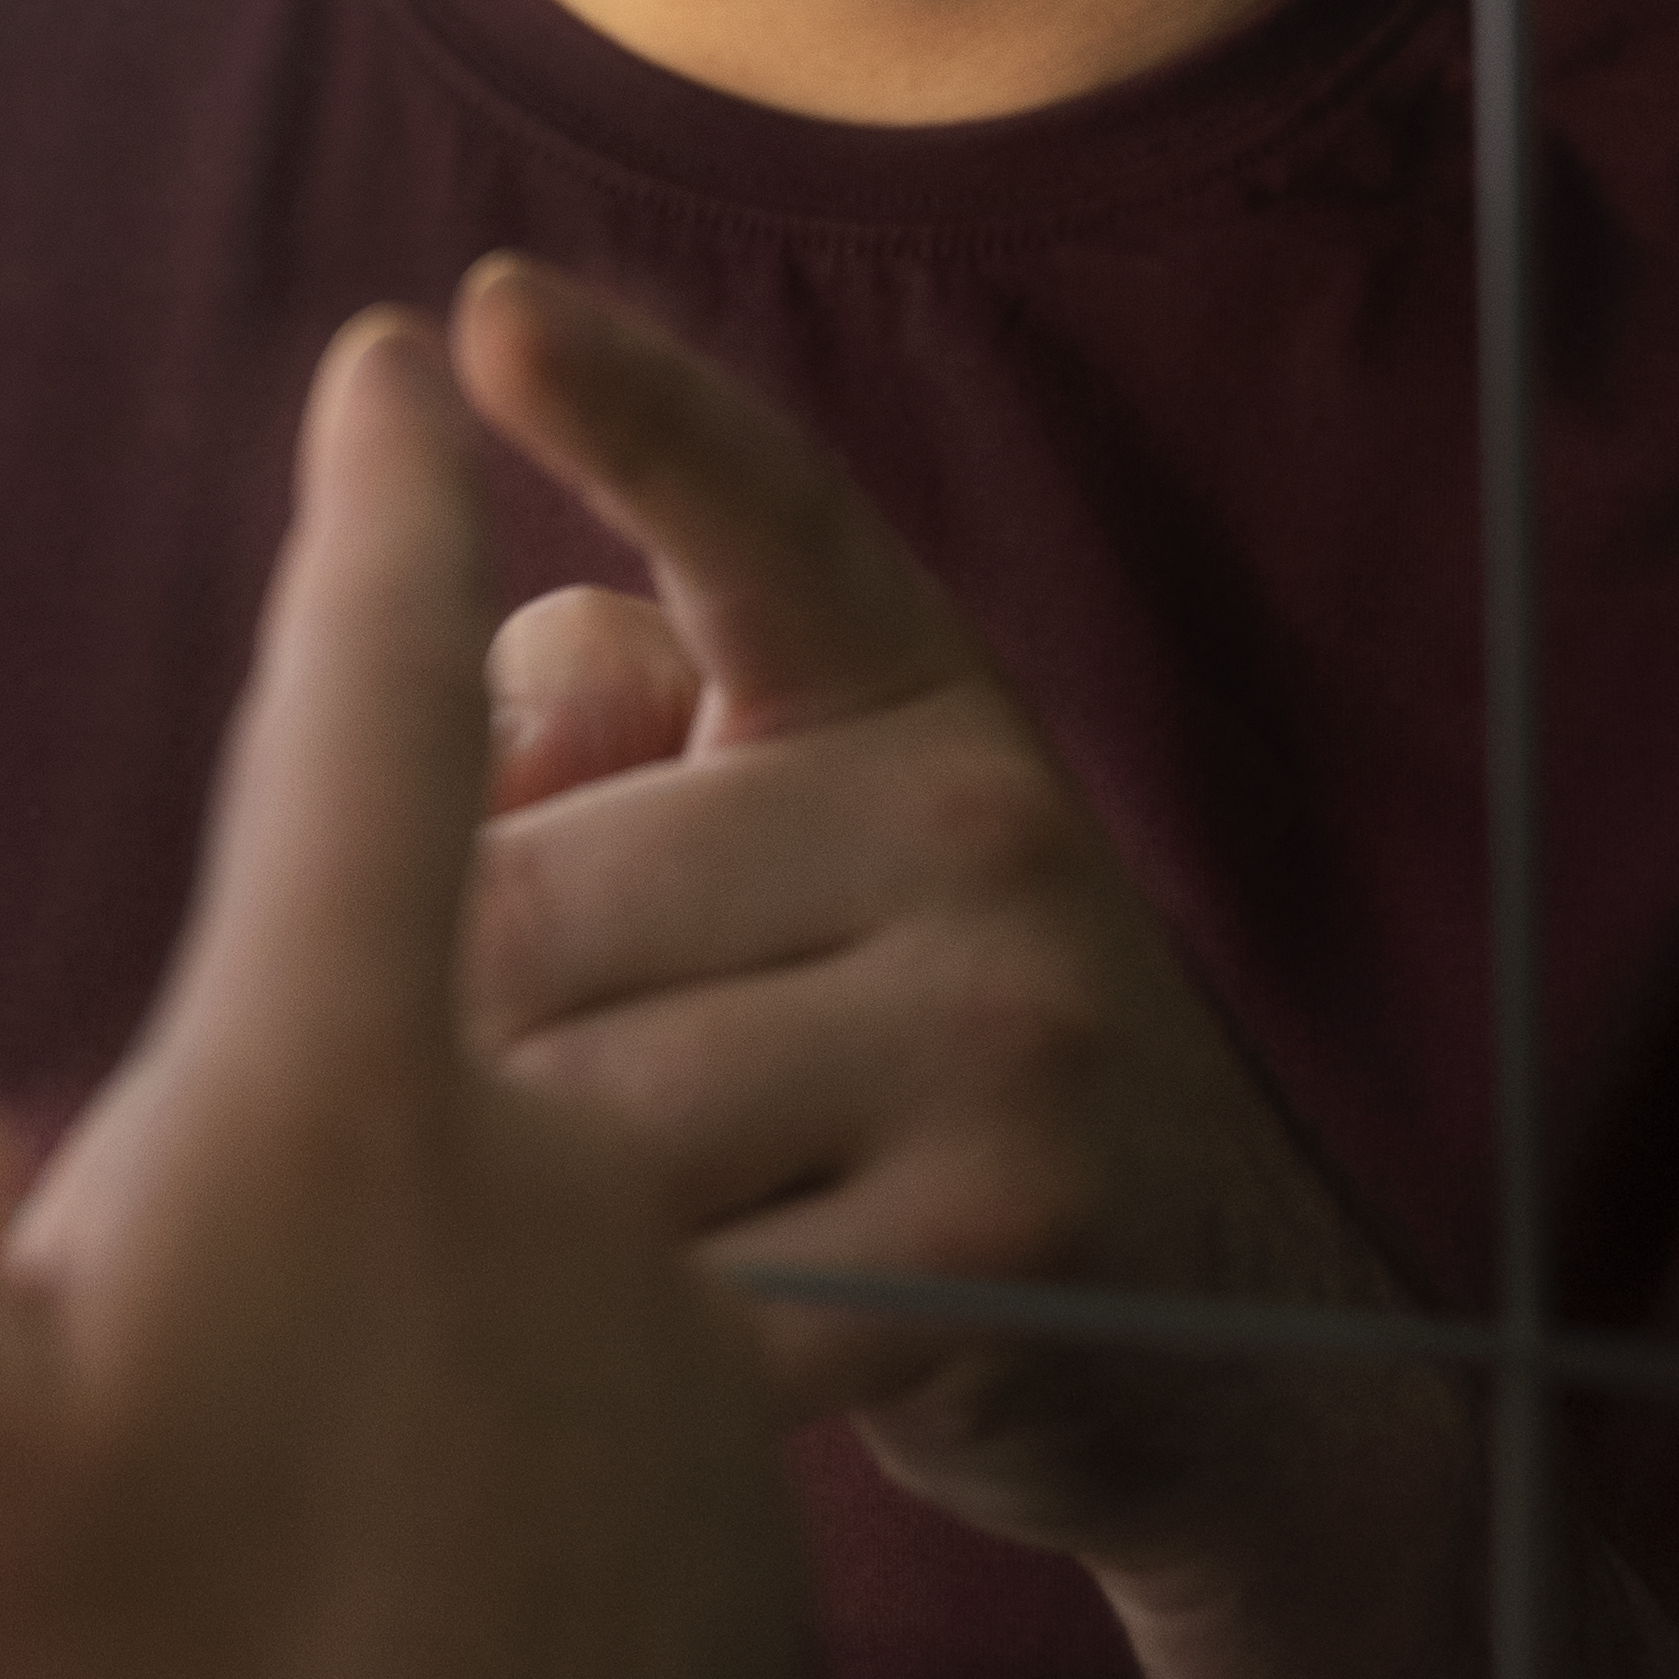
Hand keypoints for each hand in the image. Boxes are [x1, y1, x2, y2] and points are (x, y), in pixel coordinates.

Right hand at [0, 304, 836, 1678]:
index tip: (393, 367)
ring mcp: (668, 1343)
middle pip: (436, 959)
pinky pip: (577, 1366)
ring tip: (256, 1456)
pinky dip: (466, 1417)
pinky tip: (362, 1617)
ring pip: (493, 1192)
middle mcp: (546, 1169)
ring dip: (394, 1232)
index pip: (366, 713)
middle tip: (194, 1228)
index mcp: (338, 1101)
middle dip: (329, 984)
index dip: (371, 522)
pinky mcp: (733, 1515)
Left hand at [452, 256, 1417, 1596]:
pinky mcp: (999, 1235)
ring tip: (628, 1245)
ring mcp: (1010, 1024)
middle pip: (527, 905)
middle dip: (465, 1036)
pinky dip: (624, 1354)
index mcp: (906, 688)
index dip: (622, 405)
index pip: (755, 512)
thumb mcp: (791, 860)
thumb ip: (609, 746)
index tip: (481, 310)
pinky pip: (671, 1286)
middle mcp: (979, 814)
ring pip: (578, 1109)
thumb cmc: (893, 1060)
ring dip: (529, 1214)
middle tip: (568, 1119)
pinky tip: (674, 1367)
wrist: (1213, 1343)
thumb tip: (468, 704)